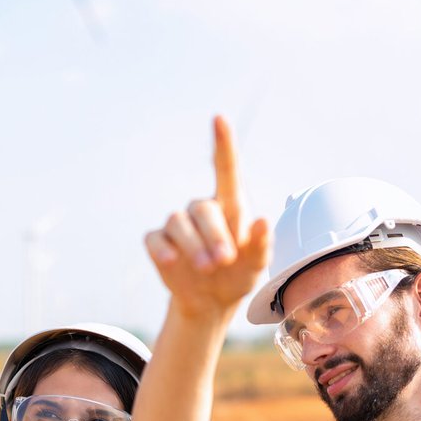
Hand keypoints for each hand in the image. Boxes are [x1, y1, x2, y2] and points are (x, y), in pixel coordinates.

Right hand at [144, 116, 270, 319]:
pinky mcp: (159, 243)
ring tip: (207, 269)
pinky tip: (172, 262)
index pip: (226, 170)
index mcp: (229, 207)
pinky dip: (163, 250)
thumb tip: (264, 221)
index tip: (219, 119)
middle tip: (223, 260)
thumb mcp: (256, 265)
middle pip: (203, 209)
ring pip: (178, 223)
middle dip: (214, 234)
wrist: (211, 301)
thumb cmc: (238, 274)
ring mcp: (178, 226)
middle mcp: (202, 210)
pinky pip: (155, 239)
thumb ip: (262, 244)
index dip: (223, 145)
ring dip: (193, 245)